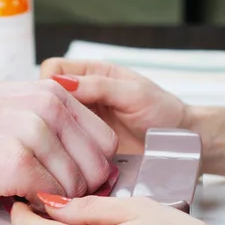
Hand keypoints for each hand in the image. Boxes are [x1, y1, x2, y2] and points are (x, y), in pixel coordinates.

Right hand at [0, 81, 117, 202]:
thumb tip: (77, 156)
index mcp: (53, 93)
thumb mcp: (12, 102)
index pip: (103, 140)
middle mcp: (49, 110)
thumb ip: (49, 121)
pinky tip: (17, 200)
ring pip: (74, 186)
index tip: (75, 180)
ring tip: (28, 197)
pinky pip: (49, 198)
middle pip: (96, 166)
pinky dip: (37, 206)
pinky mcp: (17, 165)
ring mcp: (34, 136)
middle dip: (81, 188)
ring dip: (55, 200)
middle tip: (53, 196)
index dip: (93, 166)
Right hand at [40, 59, 187, 153]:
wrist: (176, 143)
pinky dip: (64, 148)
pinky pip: (64, 143)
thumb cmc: (162, 112)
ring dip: (57, 132)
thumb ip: (99, 86)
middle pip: (48, 97)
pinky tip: (73, 154)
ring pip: (52, 121)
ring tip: (70, 143)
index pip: (53, 70)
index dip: (49, 83)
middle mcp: (83, 95)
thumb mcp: (133, 93)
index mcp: (92, 73)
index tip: (55, 101)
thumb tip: (62, 84)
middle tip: (62, 126)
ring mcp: (81, 121)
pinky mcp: (83, 144)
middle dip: (50, 111)